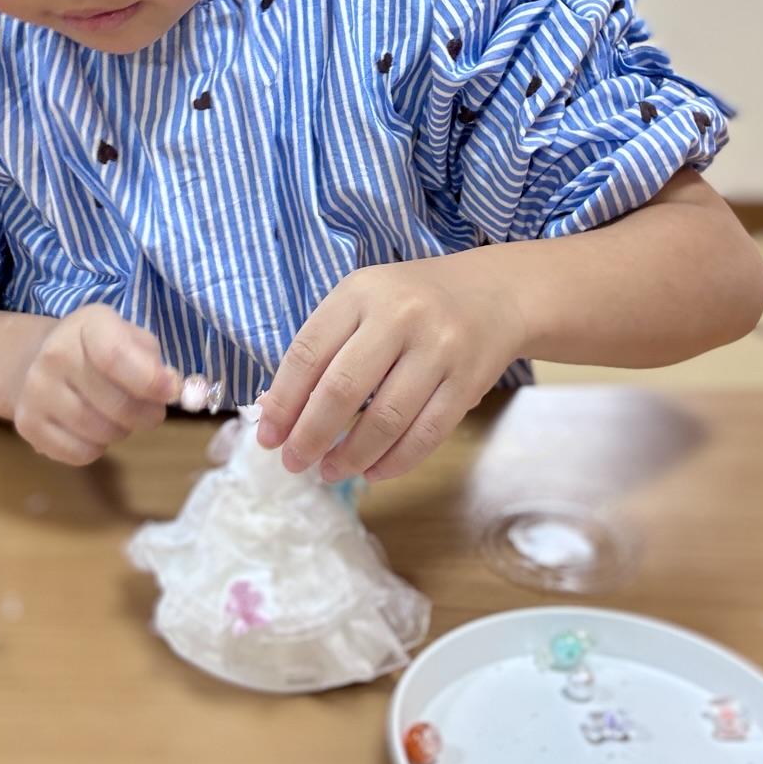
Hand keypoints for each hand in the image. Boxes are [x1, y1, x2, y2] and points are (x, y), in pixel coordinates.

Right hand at [12, 303, 180, 465]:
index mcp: (86, 324)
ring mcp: (35, 391)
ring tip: (119, 416)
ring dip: (122, 431)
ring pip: (100, 433)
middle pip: (116, 405)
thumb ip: (154, 361)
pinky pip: (80, 453)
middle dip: (146, 415)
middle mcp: (54, 354)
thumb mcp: (128, 338)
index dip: (151, 381)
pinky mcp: (27, 424)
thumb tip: (175, 390)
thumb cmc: (97, 350)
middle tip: (152, 411)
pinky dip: (97, 448)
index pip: (115, 356)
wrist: (36, 361)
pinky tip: (92, 429)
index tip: (171, 392)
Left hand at [255, 258, 523, 483]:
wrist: (494, 293)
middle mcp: (400, 315)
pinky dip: (395, 461)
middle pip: (342, 389)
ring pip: (386, 419)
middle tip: (294, 462)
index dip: (283, 401)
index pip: (308, 352)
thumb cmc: (412, 301)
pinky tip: (373, 471)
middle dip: (311, 435)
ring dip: (352, 456)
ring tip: (330, 472)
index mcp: (361, 292)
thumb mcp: (363, 302)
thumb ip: (323, 347)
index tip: (268, 437)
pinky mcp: (468, 380)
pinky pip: (426, 433)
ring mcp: (439, 348)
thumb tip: (276, 409)